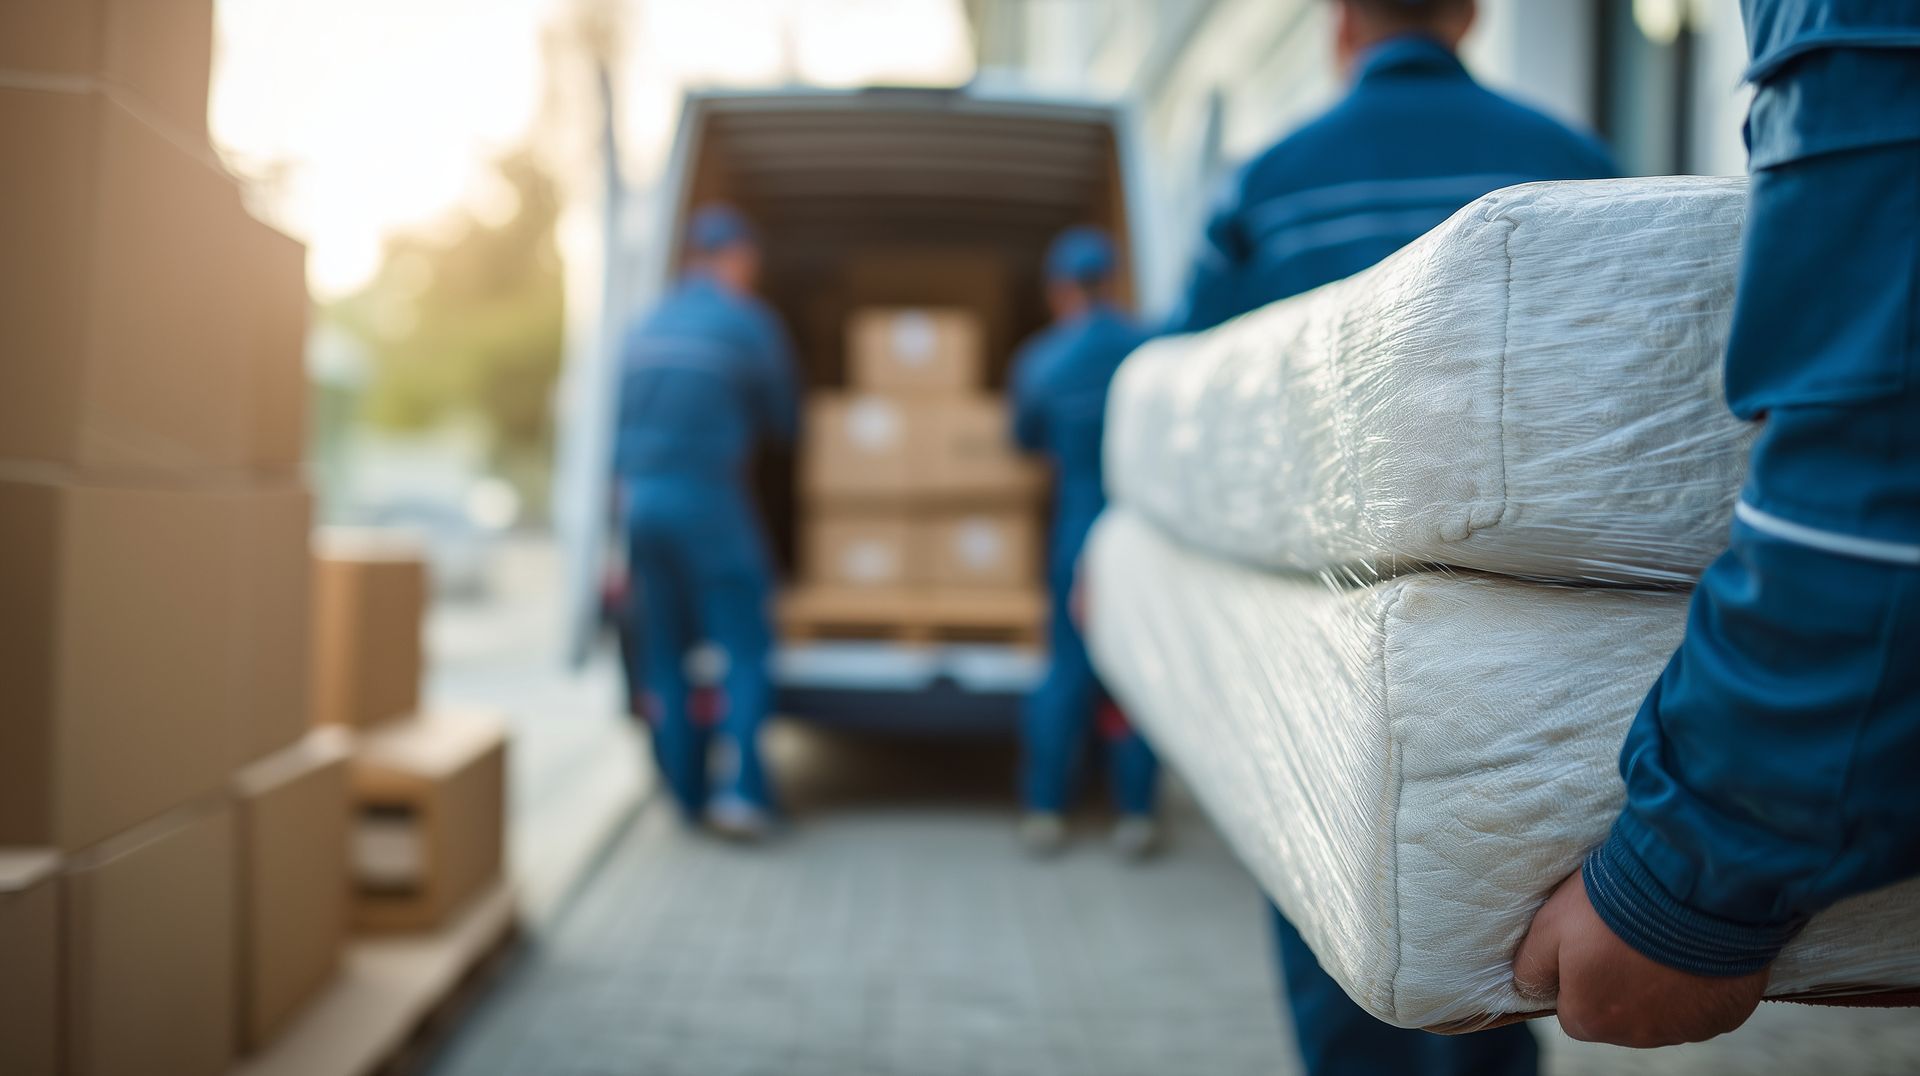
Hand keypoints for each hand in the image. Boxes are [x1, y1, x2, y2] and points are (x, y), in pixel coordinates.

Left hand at [1512, 867, 1768, 1047]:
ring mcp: (1686, 1028)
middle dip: (1621, 984)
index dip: (1580, 977)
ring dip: (1662, 986)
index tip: (1592, 946)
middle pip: (1620, 1015)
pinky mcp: (1724, 1014)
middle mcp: (1638, 1035)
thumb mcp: (1549, 925)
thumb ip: (1532, 965)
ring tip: (1663, 939)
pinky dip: (1700, 984)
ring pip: (1665, 1014)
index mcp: (1591, 1019)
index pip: (1574, 1011)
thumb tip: (1527, 987)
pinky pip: (1706, 1005)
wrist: (1688, 887)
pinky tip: (1695, 949)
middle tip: (1629, 938)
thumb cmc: (1612, 904)